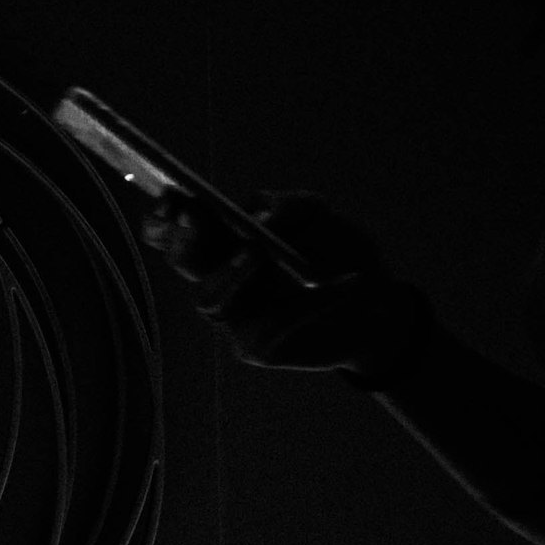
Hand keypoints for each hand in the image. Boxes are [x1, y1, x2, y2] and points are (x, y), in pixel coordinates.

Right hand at [144, 193, 431, 378]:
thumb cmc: (341, 253)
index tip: (172, 197)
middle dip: (183, 239)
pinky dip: (310, 303)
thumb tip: (256, 217)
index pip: (174, 231)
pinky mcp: (256, 347)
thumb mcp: (321, 215)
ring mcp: (235, 316)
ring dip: (229, 273)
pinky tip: (347, 282)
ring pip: (209, 300)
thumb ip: (289, 204)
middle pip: (181, 262)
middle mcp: (221, 278)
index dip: (163, 217)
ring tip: (257, 251)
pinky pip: (268, 326)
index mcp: (224, 243)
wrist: (381, 305)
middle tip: (195, 216)